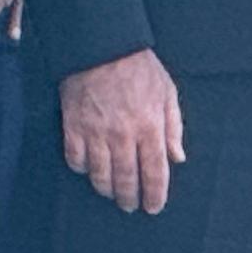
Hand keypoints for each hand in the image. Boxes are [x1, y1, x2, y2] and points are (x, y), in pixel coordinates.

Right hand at [60, 47, 184, 212]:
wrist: (101, 44)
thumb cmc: (139, 67)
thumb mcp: (167, 92)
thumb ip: (173, 127)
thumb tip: (177, 158)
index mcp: (150, 126)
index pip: (154, 172)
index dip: (155, 195)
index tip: (153, 207)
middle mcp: (123, 134)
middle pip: (126, 179)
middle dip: (129, 198)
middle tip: (131, 206)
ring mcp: (96, 132)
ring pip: (100, 175)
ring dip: (106, 190)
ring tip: (111, 194)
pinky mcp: (74, 126)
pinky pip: (75, 159)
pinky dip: (81, 169)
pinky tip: (88, 170)